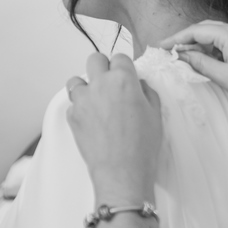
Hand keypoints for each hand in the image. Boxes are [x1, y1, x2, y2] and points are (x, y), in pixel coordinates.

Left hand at [66, 53, 162, 201]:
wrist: (122, 171)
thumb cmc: (142, 145)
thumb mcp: (155, 113)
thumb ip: (146, 92)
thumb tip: (138, 85)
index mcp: (124, 80)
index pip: (120, 57)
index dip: (124, 66)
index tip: (126, 74)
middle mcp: (100, 85)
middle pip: (94, 59)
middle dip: (103, 67)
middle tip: (110, 81)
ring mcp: (82, 101)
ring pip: (76, 80)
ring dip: (86, 86)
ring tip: (97, 99)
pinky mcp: (72, 116)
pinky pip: (73, 104)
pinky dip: (81, 107)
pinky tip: (93, 119)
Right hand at [158, 20, 227, 123]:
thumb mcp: (223, 76)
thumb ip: (199, 63)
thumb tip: (180, 55)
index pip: (196, 30)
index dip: (176, 38)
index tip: (160, 46)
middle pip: (205, 29)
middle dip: (186, 38)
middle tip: (169, 51)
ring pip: (215, 34)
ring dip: (199, 43)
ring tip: (183, 57)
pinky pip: (226, 41)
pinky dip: (212, 48)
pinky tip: (204, 60)